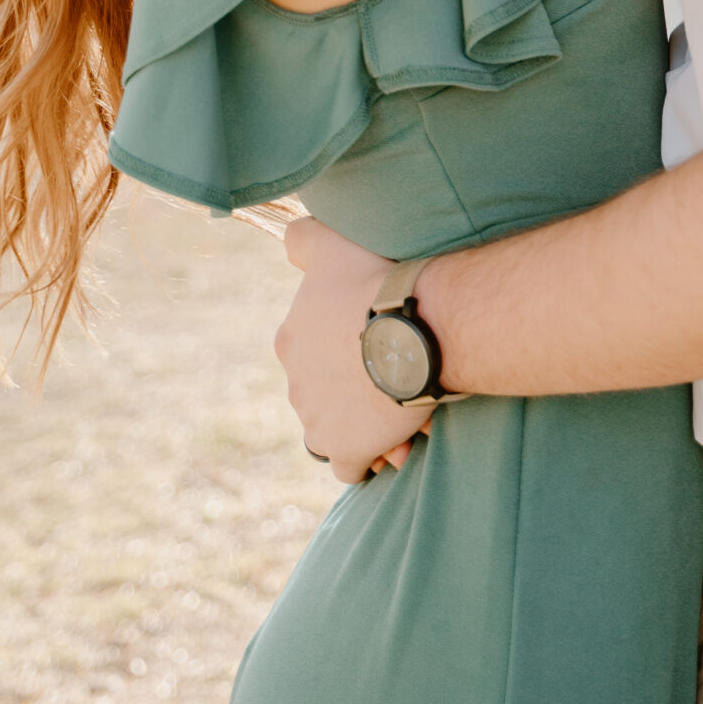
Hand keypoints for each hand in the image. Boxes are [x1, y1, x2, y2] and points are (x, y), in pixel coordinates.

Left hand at [276, 216, 434, 482]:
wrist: (414, 328)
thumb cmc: (376, 280)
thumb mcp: (333, 243)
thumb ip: (304, 239)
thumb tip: (288, 237)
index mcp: (289, 339)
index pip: (308, 349)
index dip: (340, 349)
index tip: (373, 341)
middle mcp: (294, 383)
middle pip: (322, 390)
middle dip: (352, 387)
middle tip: (392, 373)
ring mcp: (316, 422)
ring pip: (334, 428)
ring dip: (359, 423)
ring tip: (397, 409)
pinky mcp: (345, 450)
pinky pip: (349, 466)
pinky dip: (367, 458)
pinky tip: (391, 445)